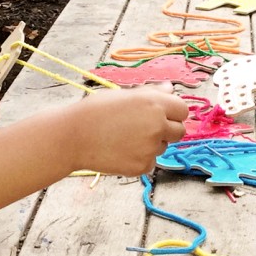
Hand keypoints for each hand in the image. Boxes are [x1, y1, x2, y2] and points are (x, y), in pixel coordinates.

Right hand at [69, 84, 188, 175]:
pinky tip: (120, 150)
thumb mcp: (125, 94)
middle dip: (167, 130)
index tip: (163, 114)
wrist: (73, 136)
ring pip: (163, 147)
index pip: (183, 110)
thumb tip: (170, 90)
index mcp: (155, 104)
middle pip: (179, 131)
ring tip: (125, 138)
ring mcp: (151, 148)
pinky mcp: (142, 166)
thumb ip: (151, 93)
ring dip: (151, 144)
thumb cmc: (96, 111)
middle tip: (145, 128)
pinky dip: (140, 158)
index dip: (173, 112)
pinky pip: (150, 162)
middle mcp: (157, 125)